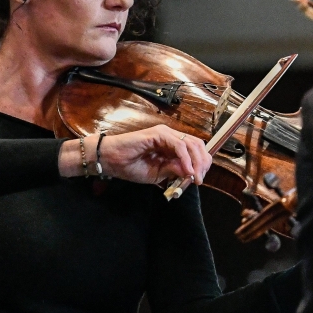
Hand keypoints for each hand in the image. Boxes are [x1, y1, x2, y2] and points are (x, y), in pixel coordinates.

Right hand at [58, 124, 212, 186]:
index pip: (195, 150)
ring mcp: (165, 133)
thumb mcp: (158, 174)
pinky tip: (186, 170)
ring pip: (191, 144)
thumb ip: (174, 171)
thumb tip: (192, 173)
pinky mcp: (158, 134)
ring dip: (196, 162)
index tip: (200, 179)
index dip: (201, 164)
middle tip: (199, 179)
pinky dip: (185, 158)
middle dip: (202, 163)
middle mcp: (171, 137)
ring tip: (194, 176)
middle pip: (197, 145)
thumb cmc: (130, 167)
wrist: (111, 161)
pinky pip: (178, 145)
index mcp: (172, 146)